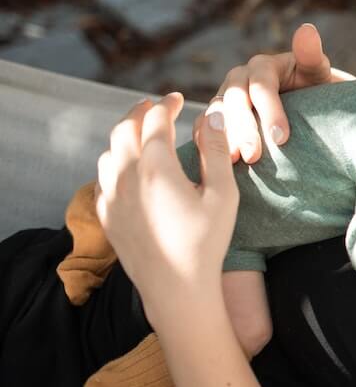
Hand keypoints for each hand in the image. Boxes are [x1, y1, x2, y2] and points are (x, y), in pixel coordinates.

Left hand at [95, 94, 238, 320]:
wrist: (176, 287)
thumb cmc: (206, 242)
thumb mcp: (222, 195)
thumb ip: (216, 151)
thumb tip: (212, 115)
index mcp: (156, 167)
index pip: (155, 120)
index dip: (167, 104)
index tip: (179, 99)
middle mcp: (126, 176)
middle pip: (124, 129)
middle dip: (140, 112)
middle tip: (156, 106)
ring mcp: (111, 196)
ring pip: (109, 151)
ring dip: (124, 135)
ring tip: (141, 134)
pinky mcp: (106, 215)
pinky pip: (102, 178)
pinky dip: (114, 162)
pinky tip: (127, 168)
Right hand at [217, 23, 353, 164]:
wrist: (308, 108)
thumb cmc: (315, 90)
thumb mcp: (317, 72)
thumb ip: (311, 54)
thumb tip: (307, 29)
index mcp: (262, 66)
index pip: (262, 86)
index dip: (270, 110)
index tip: (281, 138)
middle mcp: (239, 79)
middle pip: (235, 101)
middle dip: (243, 128)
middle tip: (254, 156)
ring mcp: (225, 98)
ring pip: (216, 114)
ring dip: (222, 137)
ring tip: (233, 162)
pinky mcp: (218, 118)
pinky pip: (205, 127)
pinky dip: (207, 142)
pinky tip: (213, 161)